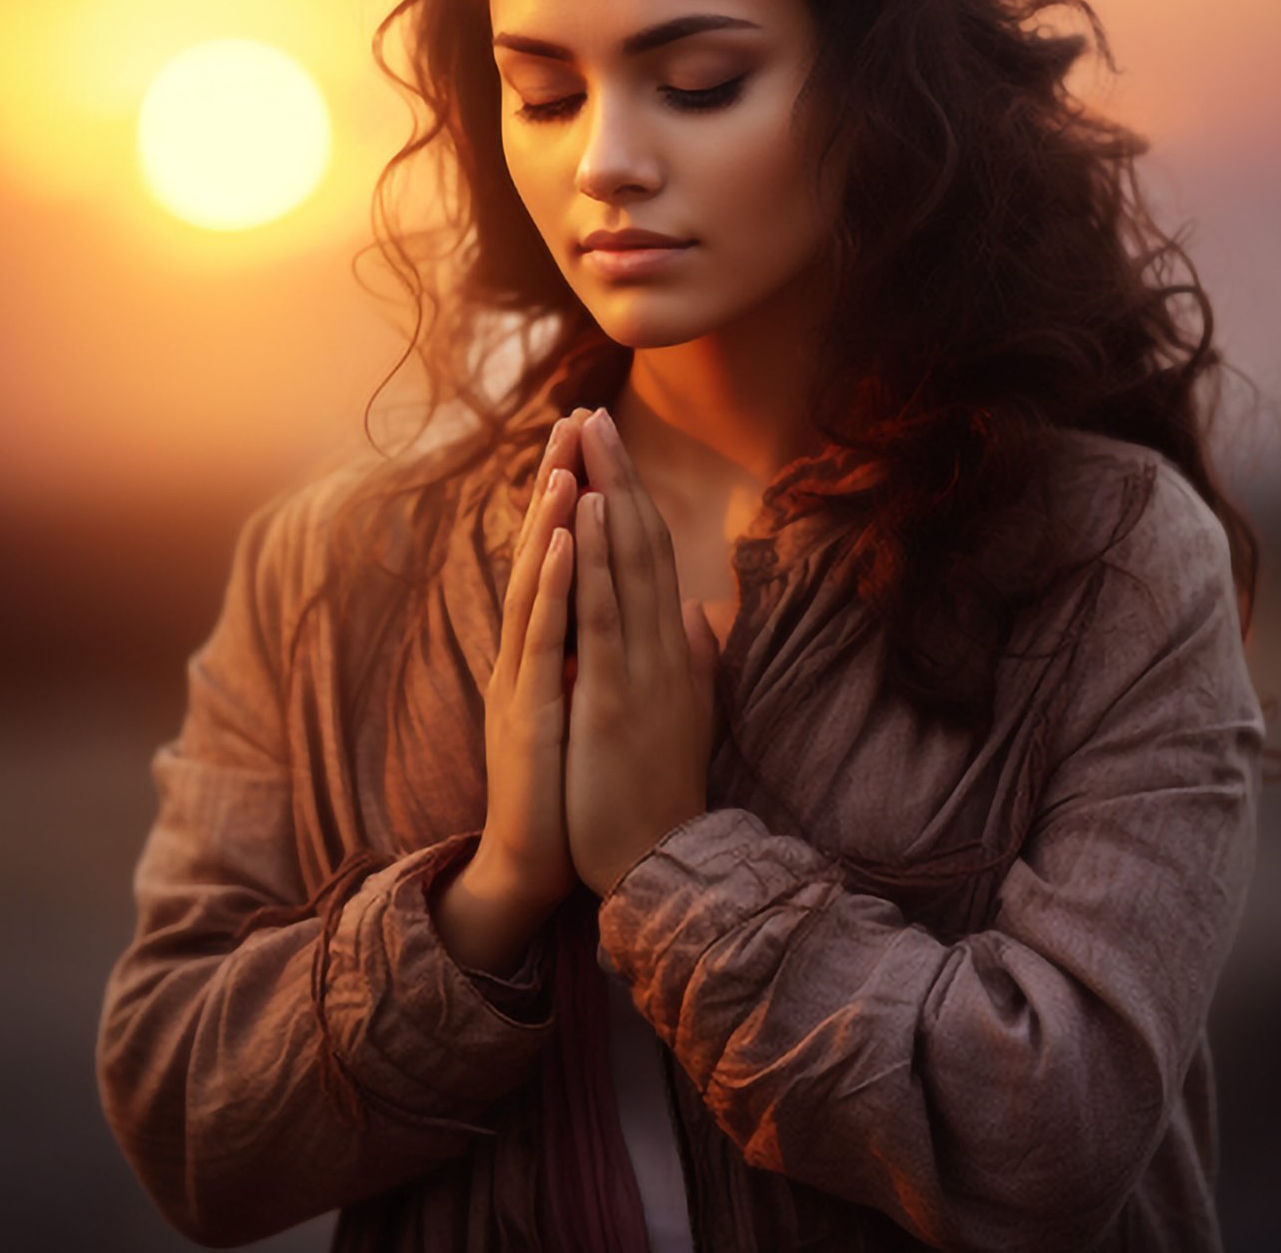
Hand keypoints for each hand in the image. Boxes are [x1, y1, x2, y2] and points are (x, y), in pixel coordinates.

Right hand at [476, 410, 594, 911]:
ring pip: (536, 584)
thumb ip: (603, 652)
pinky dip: (550, 583)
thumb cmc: (567, 782)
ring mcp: (522, 678)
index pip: (564, 557)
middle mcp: (529, 651)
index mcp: (552, 648)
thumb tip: (638, 610)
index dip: (579, 498)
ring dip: (550, 520)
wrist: (535, 860)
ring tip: (567, 461)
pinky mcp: (528, 710)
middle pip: (543, 553)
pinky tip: (561, 540)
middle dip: (560, 486)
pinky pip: (541, 637)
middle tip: (575, 419)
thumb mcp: (591, 703)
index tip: (599, 441)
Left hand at [565, 406, 723, 897]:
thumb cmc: (661, 792)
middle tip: (592, 415)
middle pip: (641, 544)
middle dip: (616, 477)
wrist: (660, 864)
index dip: (631, 499)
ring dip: (605, 495)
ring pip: (625, 565)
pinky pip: (605, 616)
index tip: (608, 450)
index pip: (651, 558)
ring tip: (586, 438)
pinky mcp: (617, 696)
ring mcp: (642, 668)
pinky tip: (581, 514)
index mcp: (671, 649)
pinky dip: (593, 560)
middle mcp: (663, 646)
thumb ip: (694, 660)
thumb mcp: (684, 713)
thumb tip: (699, 614)